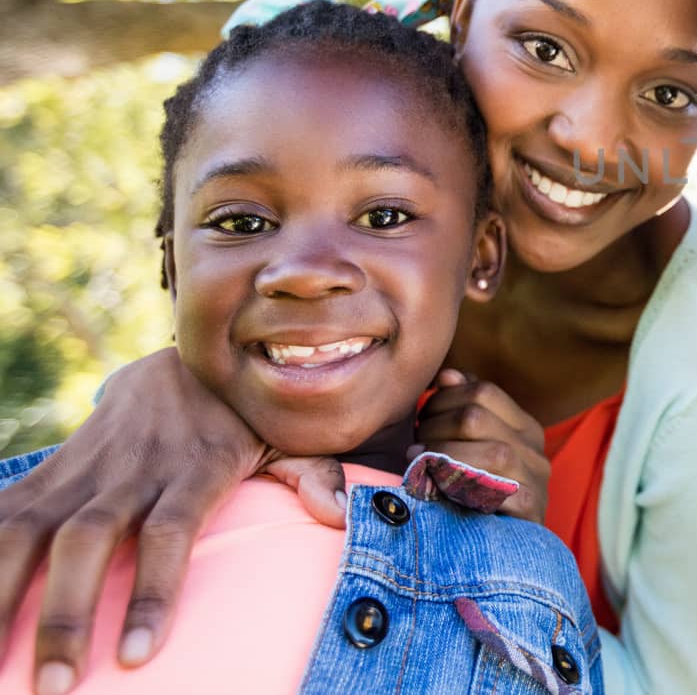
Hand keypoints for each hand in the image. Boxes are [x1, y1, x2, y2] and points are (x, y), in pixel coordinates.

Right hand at [0, 347, 345, 693]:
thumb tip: (339, 515)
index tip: (139, 657)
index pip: (171, 531)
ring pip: (25, 531)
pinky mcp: (48, 472)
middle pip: (88, 541)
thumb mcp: (284, 437)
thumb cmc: (241, 418)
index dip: (155, 590)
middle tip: (57, 688)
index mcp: (194, 467)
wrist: (181, 360)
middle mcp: (131, 469)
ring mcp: (81, 470)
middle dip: (67, 615)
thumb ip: (311, 473)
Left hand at [412, 369, 549, 522]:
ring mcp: (537, 478)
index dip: (443, 400)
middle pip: (478, 417)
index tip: (421, 420)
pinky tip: (435, 491)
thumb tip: (447, 376)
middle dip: (434, 429)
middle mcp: (535, 447)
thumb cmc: (478, 497)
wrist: (508, 556)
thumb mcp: (473, 449)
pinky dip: (460, 487)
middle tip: (414, 448)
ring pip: (488, 451)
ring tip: (417, 467)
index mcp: (524, 426)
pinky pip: (496, 490)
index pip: (483, 391)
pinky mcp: (531, 509)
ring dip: (442, 457)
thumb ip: (463, 410)